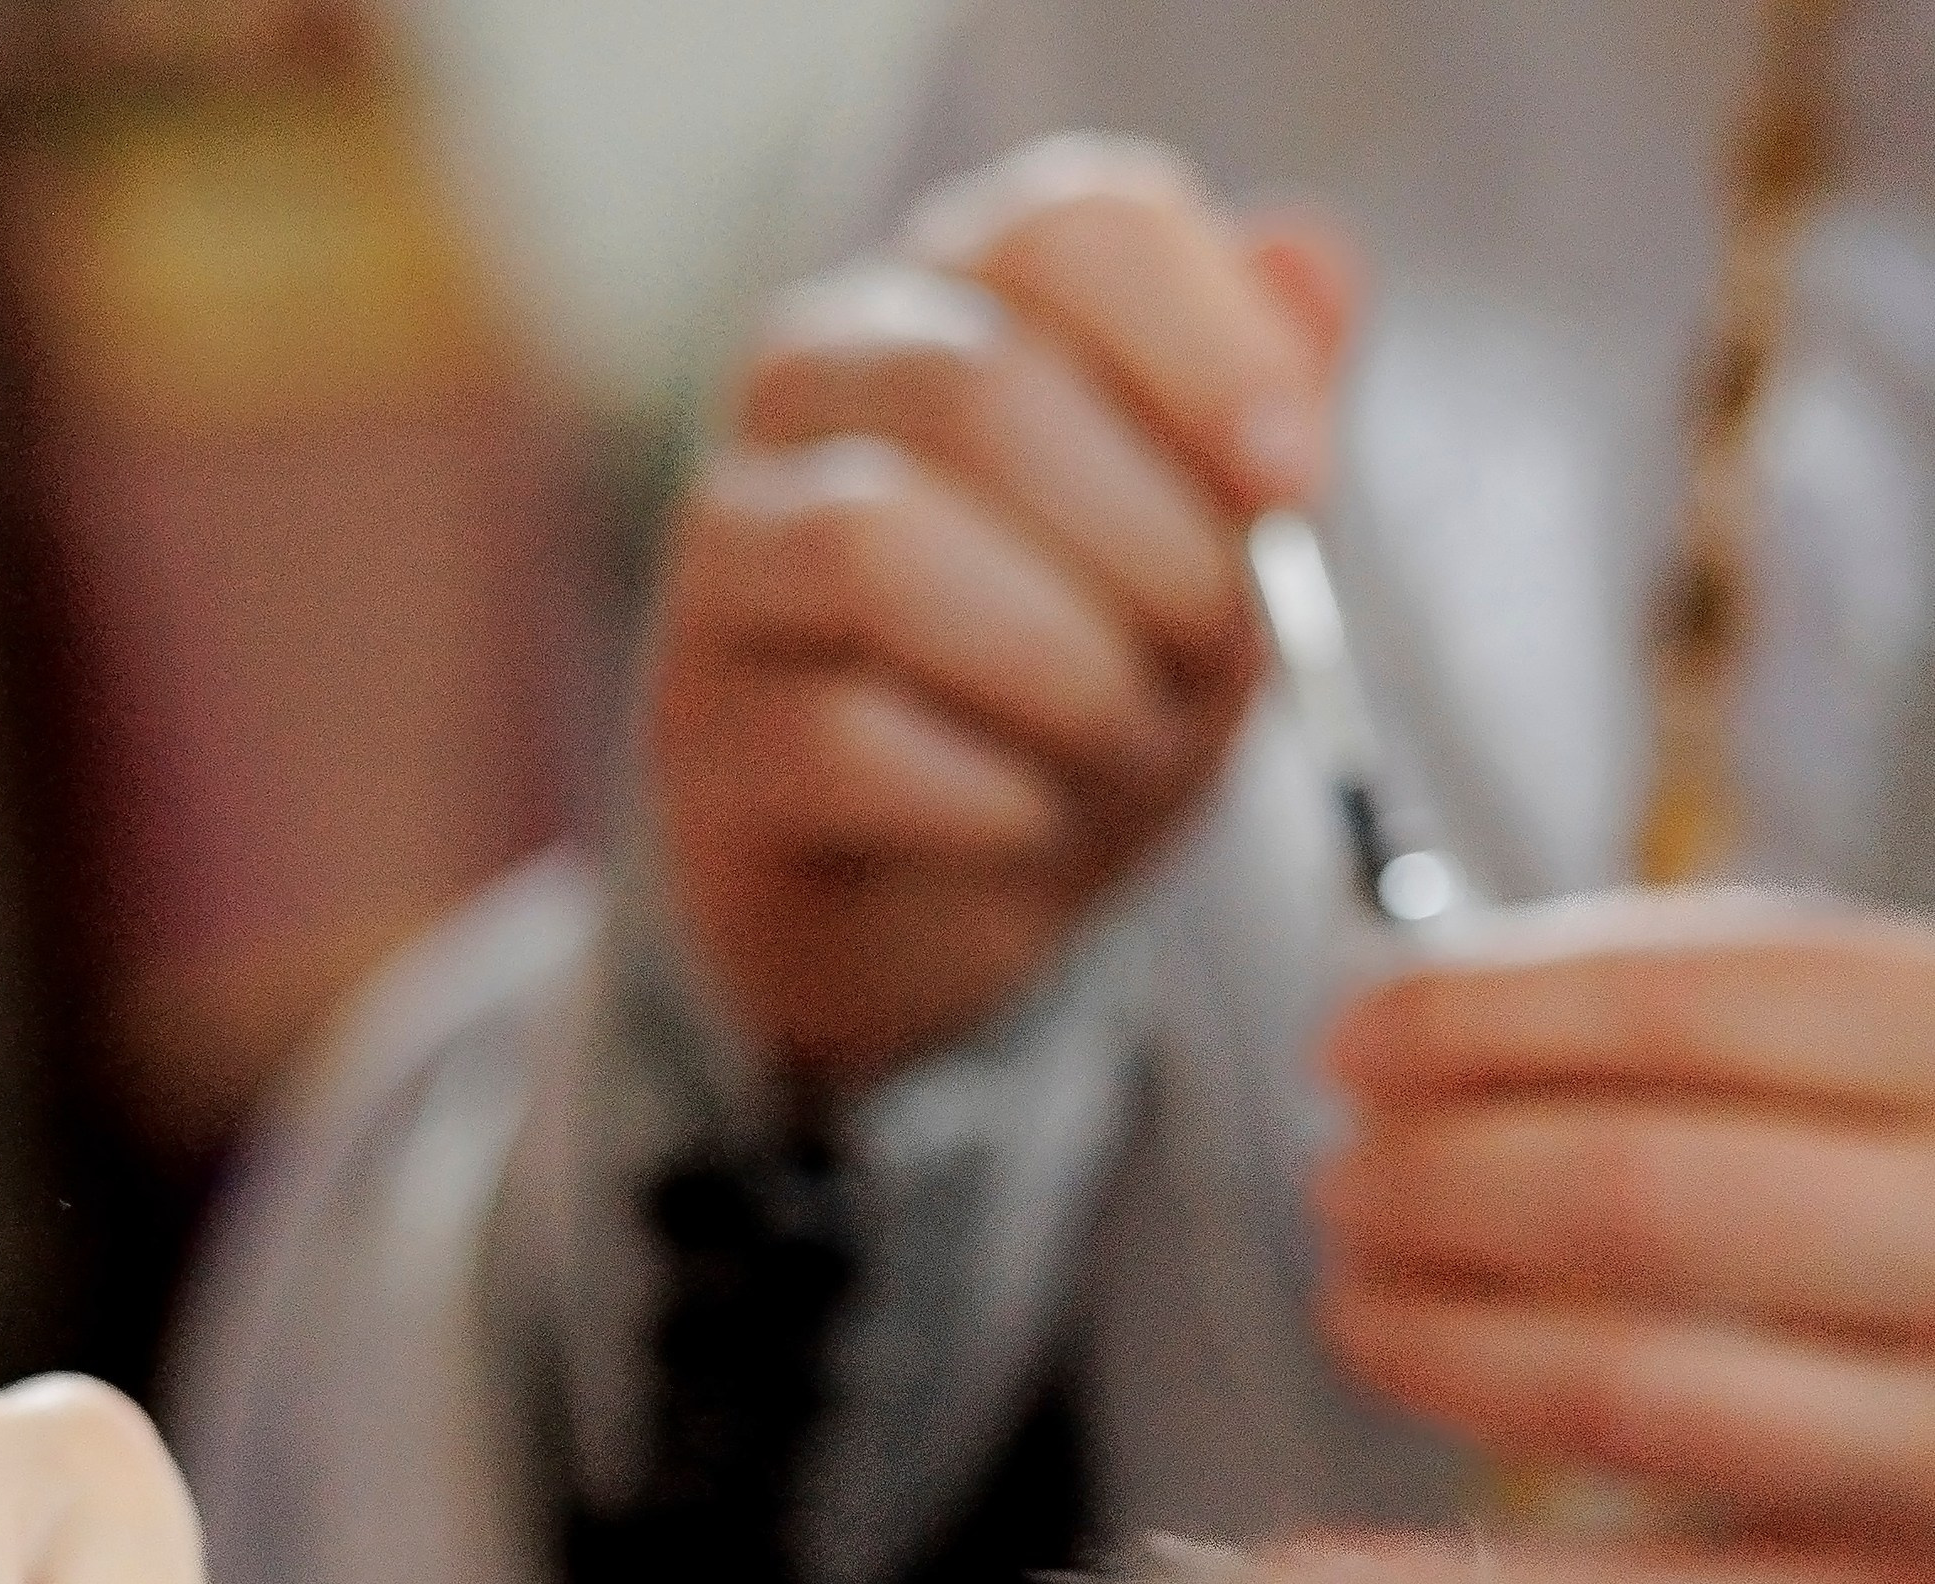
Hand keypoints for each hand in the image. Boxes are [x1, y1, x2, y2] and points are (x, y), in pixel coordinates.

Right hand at [648, 134, 1358, 1084]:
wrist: (933, 921)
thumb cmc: (1066, 712)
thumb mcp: (1204, 567)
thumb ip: (1259, 418)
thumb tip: (1312, 265)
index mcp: (951, 300)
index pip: (1067, 232)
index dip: (1205, 347)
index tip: (1292, 478)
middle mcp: (811, 389)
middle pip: (981, 392)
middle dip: (1149, 552)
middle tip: (1208, 662)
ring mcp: (727, 558)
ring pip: (879, 546)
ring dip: (1062, 672)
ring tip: (1118, 745)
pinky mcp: (701, 733)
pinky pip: (840, 736)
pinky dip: (981, 795)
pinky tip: (1026, 820)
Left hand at [1315, 890, 1934, 1583]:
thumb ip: (1778, 1028)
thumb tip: (1473, 1001)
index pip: (1740, 998)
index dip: (1512, 1009)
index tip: (1358, 1035)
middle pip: (1656, 1194)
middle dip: (1445, 1180)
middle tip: (1342, 1183)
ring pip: (1639, 1390)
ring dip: (1444, 1342)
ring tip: (1353, 1304)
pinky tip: (1311, 1569)